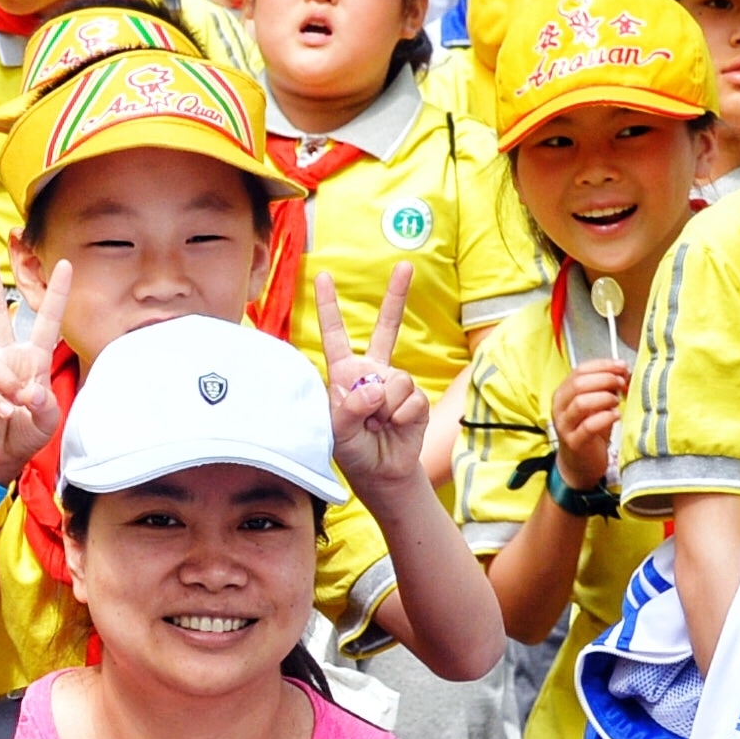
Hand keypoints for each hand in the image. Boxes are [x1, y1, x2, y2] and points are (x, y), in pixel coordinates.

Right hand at [0, 250, 64, 479]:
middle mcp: (7, 358)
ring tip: (14, 406)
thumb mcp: (47, 420)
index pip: (45, 320)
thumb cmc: (24, 433)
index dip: (55, 293)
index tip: (65, 265)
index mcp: (32, 359)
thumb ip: (44, 403)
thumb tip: (29, 390)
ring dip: (5, 383)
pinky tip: (3, 412)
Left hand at [315, 263, 426, 494]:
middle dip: (397, 296)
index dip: (328, 306)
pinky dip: (400, 416)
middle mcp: (372, 371)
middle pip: (387, 328)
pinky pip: (410, 398)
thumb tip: (375, 389)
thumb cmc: (352, 451)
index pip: (335, 335)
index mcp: (345, 374)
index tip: (323, 276)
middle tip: (405, 266)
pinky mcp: (416, 397)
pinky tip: (394, 427)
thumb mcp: (337, 432)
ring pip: (395, 380)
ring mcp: (396, 383)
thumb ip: (349, 409)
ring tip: (378, 424)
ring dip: (384, 408)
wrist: (382, 472)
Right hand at [548, 360, 628, 489]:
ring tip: (617, 401)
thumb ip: (605, 386)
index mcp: (563, 393)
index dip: (603, 366)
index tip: (622, 367)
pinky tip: (616, 416)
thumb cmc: (590, 430)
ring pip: (581, 403)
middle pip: (579, 384)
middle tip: (621, 383)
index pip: (580, 370)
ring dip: (604, 398)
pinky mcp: (574, 442)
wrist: (581, 462)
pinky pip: (589, 426)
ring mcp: (565, 426)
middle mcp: (559, 408)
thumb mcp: (596, 404)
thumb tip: (623, 370)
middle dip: (605, 379)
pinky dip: (606, 417)